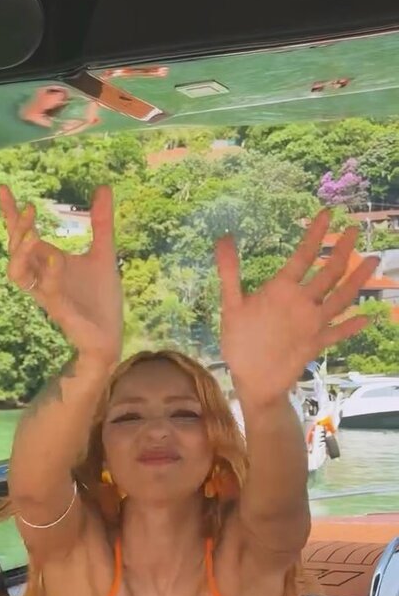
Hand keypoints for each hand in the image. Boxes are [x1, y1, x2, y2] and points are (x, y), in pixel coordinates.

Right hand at [0, 184, 121, 365]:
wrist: (110, 334)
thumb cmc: (101, 298)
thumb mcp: (104, 252)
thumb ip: (101, 222)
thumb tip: (103, 186)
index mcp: (46, 262)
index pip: (21, 234)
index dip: (10, 212)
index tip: (3, 187)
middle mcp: (41, 277)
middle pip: (14, 250)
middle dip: (16, 228)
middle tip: (29, 208)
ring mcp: (47, 294)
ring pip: (17, 274)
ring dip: (20, 254)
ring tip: (33, 235)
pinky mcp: (59, 311)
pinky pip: (46, 291)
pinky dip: (50, 274)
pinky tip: (59, 259)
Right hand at [215, 210, 376, 404]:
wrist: (256, 383)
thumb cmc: (239, 343)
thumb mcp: (230, 306)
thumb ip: (230, 271)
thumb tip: (224, 238)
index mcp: (282, 290)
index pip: (304, 254)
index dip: (317, 232)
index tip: (328, 213)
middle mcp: (304, 303)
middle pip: (330, 271)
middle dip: (344, 249)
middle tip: (355, 231)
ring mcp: (315, 323)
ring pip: (344, 296)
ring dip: (360, 278)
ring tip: (372, 261)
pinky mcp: (319, 342)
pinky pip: (342, 331)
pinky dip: (355, 324)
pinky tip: (368, 316)